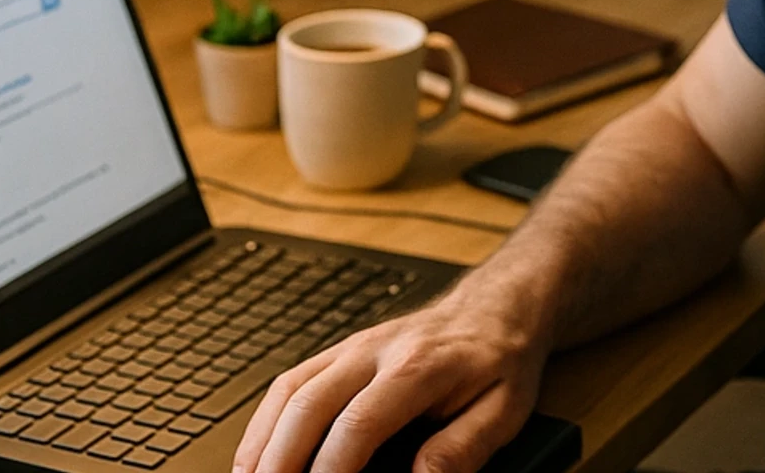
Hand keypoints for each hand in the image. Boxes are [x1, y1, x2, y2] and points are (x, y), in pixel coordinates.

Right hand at [231, 294, 550, 472]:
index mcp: (417, 367)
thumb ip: (463, 448)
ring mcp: (351, 347)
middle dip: (279, 459)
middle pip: (307, 405)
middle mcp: (374, 351)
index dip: (331, 470)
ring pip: (288, 390)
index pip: (357, 424)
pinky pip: (290, 382)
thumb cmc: (499, 360)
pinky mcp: (340, 352)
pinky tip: (261, 454)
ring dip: (262, 441)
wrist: (496, 308)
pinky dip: (267, 421)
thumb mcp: (504, 410)